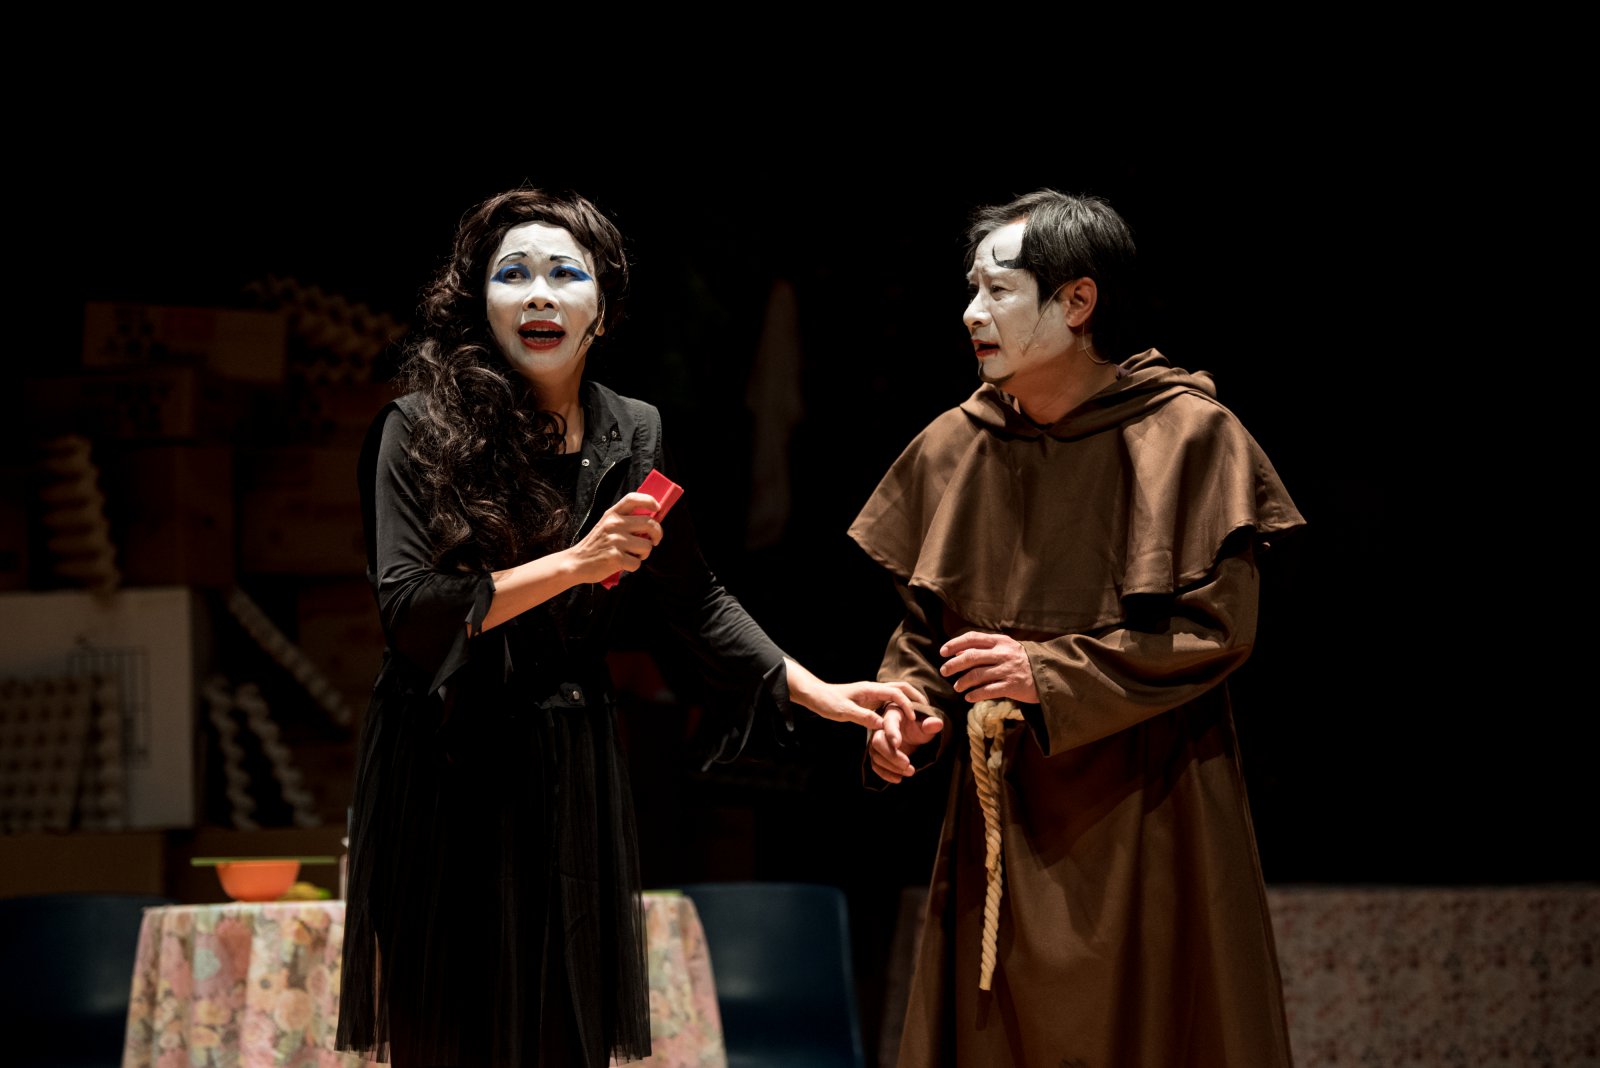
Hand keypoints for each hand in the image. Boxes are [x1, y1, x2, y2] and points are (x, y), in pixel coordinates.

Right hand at [567, 492, 662, 583]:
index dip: (649, 500)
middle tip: (654, 541)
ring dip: (644, 554)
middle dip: (657, 534)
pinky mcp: (615, 557)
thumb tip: (652, 520)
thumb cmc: (596, 545)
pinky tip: (623, 563)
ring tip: (632, 554)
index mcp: (612, 514)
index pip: (633, 499)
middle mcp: (614, 524)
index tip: (657, 508)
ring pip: (647, 546)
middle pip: (649, 524)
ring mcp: (615, 540)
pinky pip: (637, 563)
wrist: (577, 562)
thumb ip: (624, 520)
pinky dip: (633, 566)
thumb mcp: (607, 525)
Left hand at [783, 659, 925, 731]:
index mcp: (870, 689)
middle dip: (916, 696)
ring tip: (921, 714)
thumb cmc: (828, 702)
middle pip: (901, 687)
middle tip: (928, 710)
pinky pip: (889, 701)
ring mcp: (872, 694)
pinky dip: (900, 706)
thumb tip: (882, 724)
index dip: (907, 705)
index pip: (895, 693)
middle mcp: (874, 689)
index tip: (914, 718)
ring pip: (897, 693)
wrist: (816, 696)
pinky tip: (904, 718)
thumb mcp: (844, 712)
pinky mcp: (870, 701)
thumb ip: (863, 717)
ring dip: (910, 701)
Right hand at [868, 702, 944, 783]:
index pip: (888, 723)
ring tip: (910, 771)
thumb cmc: (918, 727)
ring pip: (876, 755)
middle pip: (878, 741)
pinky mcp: (877, 754)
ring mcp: (876, 742)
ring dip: (891, 766)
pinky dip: (885, 773)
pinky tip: (898, 778)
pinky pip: (875, 765)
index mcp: (893, 715)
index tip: (897, 744)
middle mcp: (880, 728)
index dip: (892, 733)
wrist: (912, 734)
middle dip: (892, 755)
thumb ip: (930, 725)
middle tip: (907, 764)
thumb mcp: (925, 725)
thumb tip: (938, 724)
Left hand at [939, 631, 1038, 703]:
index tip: (943, 652)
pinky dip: (975, 694)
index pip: (972, 638)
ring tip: (957, 687)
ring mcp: (1008, 670)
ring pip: (977, 675)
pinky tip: (969, 697)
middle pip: (971, 657)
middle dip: (954, 664)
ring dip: (963, 682)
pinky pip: (988, 691)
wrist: (1049, 674)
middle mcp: (1003, 654)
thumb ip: (984, 649)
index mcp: (1000, 641)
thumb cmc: (1021, 660)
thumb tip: (958, 651)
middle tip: (944, 671)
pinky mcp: (1012, 686)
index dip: (955, 644)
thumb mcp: (1005, 649)